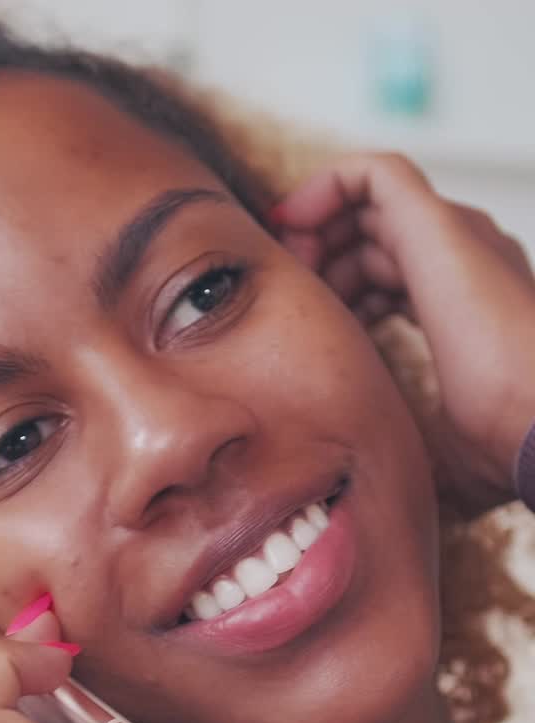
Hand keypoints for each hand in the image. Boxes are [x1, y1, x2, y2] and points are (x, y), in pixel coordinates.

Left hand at [271, 153, 534, 516]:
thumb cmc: (502, 444)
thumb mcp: (433, 447)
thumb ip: (401, 443)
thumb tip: (367, 483)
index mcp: (467, 311)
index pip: (392, 281)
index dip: (341, 294)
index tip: (303, 326)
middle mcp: (464, 266)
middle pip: (376, 241)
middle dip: (322, 261)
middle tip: (285, 294)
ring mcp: (455, 239)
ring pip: (371, 205)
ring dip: (317, 227)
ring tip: (284, 263)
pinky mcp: (438, 224)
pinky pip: (375, 173)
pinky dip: (327, 185)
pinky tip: (293, 222)